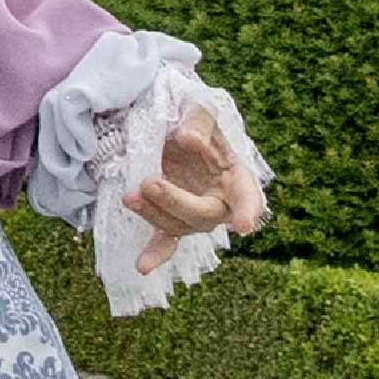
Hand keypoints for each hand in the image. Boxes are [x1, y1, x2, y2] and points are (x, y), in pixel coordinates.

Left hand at [114, 101, 266, 265]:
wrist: (173, 132)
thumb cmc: (195, 124)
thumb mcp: (200, 111)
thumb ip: (198, 121)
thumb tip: (187, 139)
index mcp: (235, 177)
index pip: (247, 195)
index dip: (247, 210)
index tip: (244, 226)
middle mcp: (219, 203)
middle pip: (204, 214)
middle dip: (176, 202)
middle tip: (150, 182)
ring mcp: (194, 215)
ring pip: (179, 226)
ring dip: (153, 214)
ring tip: (131, 195)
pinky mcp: (173, 221)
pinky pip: (166, 241)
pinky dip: (155, 253)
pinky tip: (142, 266)